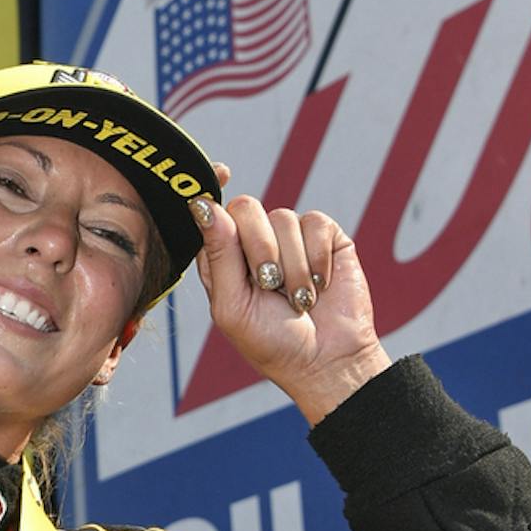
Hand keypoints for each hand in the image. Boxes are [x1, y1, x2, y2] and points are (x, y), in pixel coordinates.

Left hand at [192, 192, 389, 424]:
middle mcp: (254, 241)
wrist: (326, 360)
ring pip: (283, 218)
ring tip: (299, 299)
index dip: (212, 187)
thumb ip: (219, 256)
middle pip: (245, 207)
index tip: (223, 170)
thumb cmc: (272, 342)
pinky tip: (320, 284)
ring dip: (292, 267)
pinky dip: (317, 258)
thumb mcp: (233, 305)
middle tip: (270, 286)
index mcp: (223, 257)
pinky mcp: (325, 237)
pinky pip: (316, 223)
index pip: (210, 212)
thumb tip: (204, 205)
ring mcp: (290, 236)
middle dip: (259, 249)